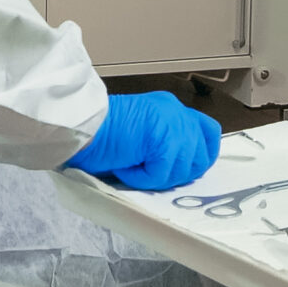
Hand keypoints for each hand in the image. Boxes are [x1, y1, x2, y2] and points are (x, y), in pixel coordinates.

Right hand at [65, 91, 221, 190]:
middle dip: (177, 172)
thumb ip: (165, 141)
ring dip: (156, 177)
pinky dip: (141, 179)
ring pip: (182, 171)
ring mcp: (172, 125)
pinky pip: (161, 176)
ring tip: (131, 164)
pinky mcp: (164, 141)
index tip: (186, 169)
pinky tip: (124, 166)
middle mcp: (176, 112)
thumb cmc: (99, 132)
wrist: (79, 124)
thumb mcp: (141, 132)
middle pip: (201, 157)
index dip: (201, 155)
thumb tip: (182, 168)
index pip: (208, 132)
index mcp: (171, 108)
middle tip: (149, 170)